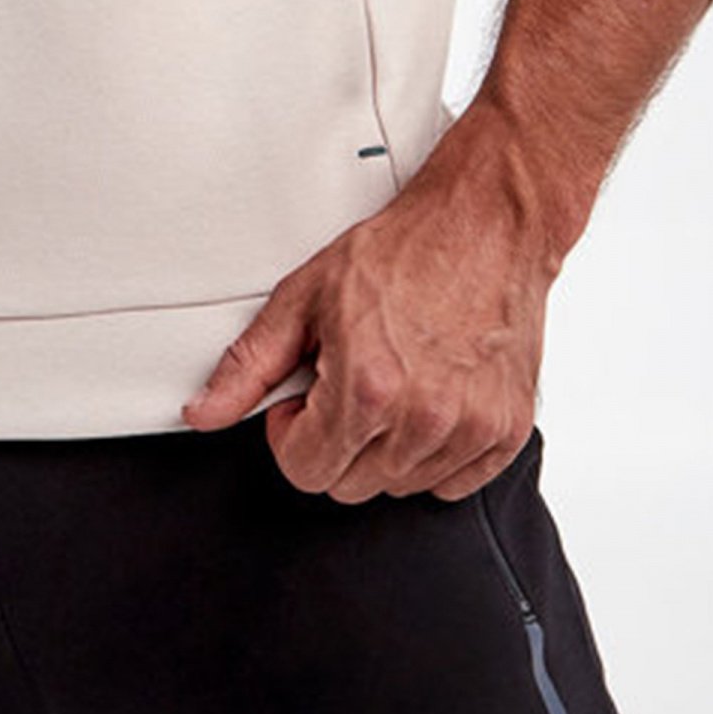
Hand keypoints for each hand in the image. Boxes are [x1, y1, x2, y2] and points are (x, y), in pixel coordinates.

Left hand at [181, 113, 562, 502]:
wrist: (484, 227)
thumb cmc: (403, 252)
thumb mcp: (304, 297)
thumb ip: (249, 364)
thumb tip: (205, 411)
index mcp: (367, 388)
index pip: (304, 471)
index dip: (290, 435)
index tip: (303, 402)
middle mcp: (422, 418)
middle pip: (349, 486)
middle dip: (333, 441)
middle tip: (347, 382)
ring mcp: (470, 429)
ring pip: (398, 486)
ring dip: (383, 446)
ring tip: (391, 381)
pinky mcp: (506, 432)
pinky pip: (452, 484)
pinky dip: (433, 454)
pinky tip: (428, 399)